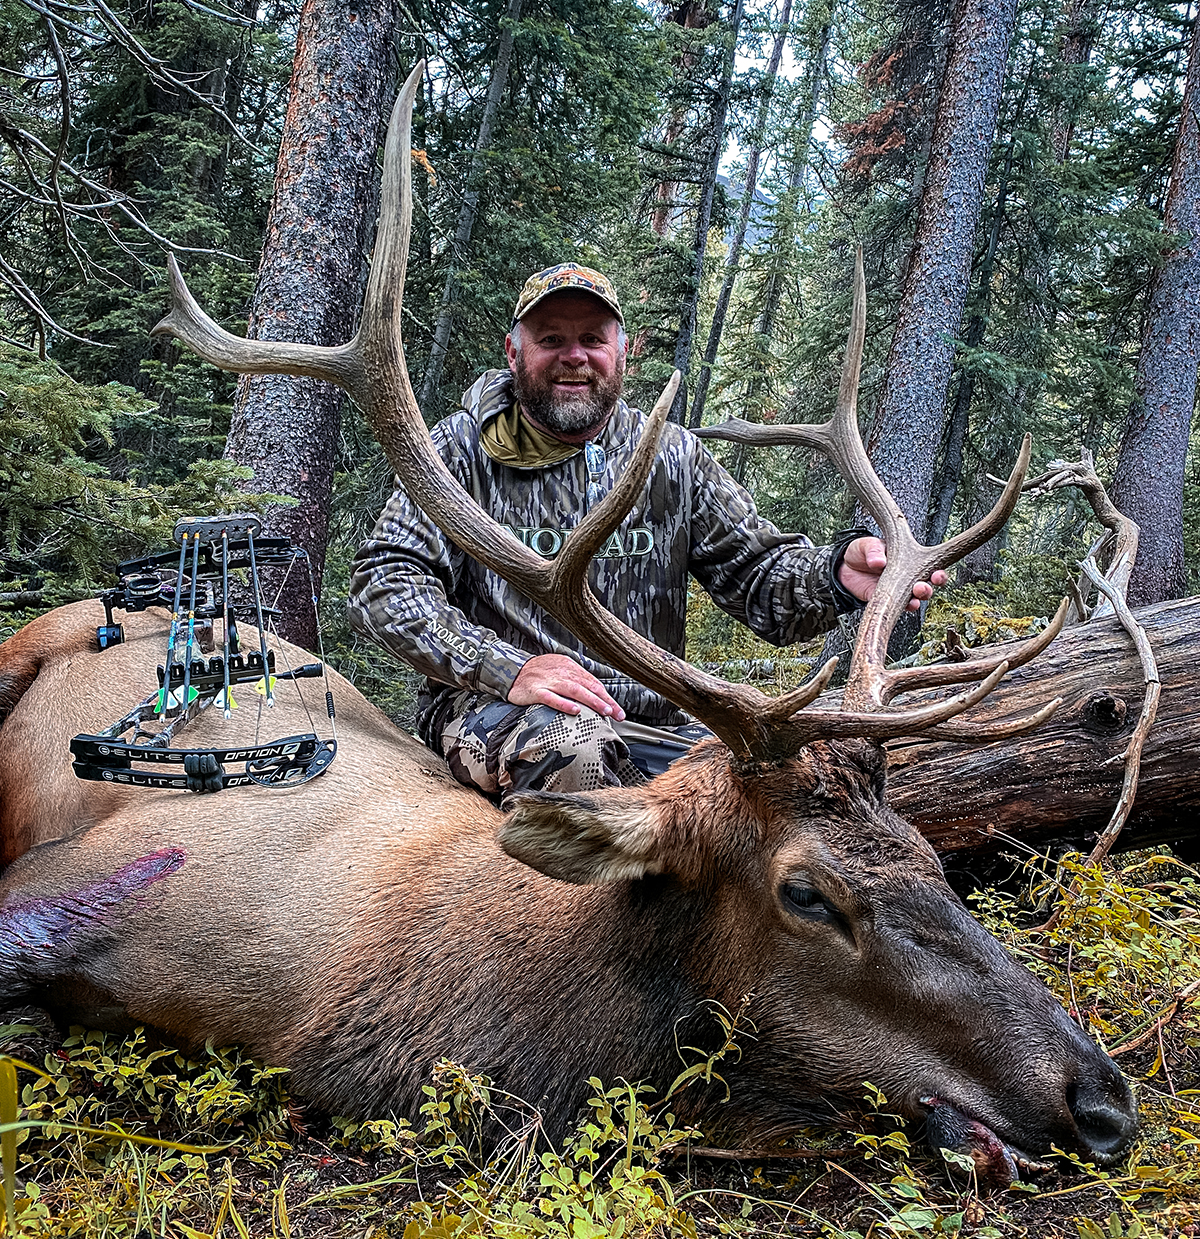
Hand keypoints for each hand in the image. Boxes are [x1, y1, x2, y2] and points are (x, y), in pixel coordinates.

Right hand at [508, 654, 626, 718]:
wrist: (511, 670)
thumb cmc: (538, 674)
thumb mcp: (559, 670)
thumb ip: (575, 681)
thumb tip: (594, 695)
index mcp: (569, 668)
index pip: (593, 683)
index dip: (607, 697)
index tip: (618, 712)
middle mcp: (562, 673)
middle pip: (588, 687)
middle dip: (605, 701)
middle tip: (617, 714)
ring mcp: (548, 682)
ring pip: (574, 691)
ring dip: (592, 701)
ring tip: (605, 711)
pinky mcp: (535, 691)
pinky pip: (551, 697)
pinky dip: (564, 704)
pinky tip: (576, 710)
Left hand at [837, 537, 947, 612]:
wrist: (844, 568)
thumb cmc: (861, 552)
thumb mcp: (867, 545)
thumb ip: (873, 550)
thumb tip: (879, 562)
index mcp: (909, 560)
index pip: (930, 566)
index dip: (938, 572)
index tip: (937, 573)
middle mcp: (907, 577)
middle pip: (927, 586)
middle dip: (929, 588)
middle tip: (924, 586)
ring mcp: (897, 591)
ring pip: (914, 599)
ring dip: (917, 599)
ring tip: (914, 596)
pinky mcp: (885, 601)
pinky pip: (896, 608)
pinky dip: (900, 608)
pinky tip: (903, 606)